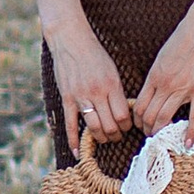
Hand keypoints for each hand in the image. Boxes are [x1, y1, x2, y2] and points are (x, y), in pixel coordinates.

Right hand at [47, 26, 132, 146]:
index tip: (127, 127)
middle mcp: (97, 92)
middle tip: (117, 137)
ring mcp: (80, 96)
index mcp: (111, 85)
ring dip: (101, 138)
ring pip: (93, 127)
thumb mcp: (112, 70)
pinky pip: (70, 124)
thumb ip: (117, 92)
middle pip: (110, 125)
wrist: (71, 40)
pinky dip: (74, 141)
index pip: (123, 115)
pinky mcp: (67, 98)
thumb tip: (125, 112)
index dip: (127, 126)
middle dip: (116, 135)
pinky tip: (77, 153)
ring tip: (104, 139)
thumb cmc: (94, 54)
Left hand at [134, 0, 193, 139]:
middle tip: (149, 134)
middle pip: (150, 114)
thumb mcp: (161, 57)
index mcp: (154, 76)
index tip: (139, 124)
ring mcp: (183, 89)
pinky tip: (187, 144)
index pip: (140, 105)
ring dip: (160, 131)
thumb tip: (150, 91)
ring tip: (160, 138)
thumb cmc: (181, 40)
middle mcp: (166, 85)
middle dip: (147, 128)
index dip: (137, 119)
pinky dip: (190, 132)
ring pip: (166, 117)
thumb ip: (156, 76)